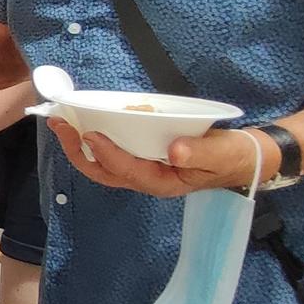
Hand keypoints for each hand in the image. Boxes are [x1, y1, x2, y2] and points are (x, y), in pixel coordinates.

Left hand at [47, 118, 276, 196]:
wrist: (243, 160)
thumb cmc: (232, 158)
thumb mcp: (222, 154)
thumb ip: (200, 153)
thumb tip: (174, 151)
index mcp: (163, 183)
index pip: (127, 171)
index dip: (107, 154)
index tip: (90, 134)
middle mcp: (147, 179)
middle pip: (104, 173)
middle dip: (79, 152)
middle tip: (61, 126)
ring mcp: (143, 170)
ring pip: (103, 164)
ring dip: (81, 146)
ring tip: (64, 122)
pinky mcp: (144, 157)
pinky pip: (114, 152)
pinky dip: (97, 139)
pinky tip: (88, 121)